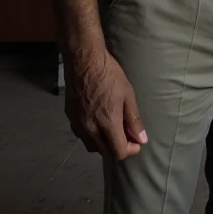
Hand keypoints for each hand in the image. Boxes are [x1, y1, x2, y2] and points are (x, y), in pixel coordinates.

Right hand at [63, 46, 147, 160]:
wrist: (83, 61)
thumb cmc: (109, 75)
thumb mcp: (128, 95)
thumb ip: (134, 120)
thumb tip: (142, 139)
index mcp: (107, 123)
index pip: (118, 152)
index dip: (130, 150)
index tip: (136, 141)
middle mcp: (90, 128)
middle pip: (105, 152)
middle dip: (118, 147)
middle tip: (126, 133)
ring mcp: (78, 124)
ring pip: (91, 146)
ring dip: (104, 143)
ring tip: (112, 128)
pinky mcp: (70, 117)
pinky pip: (82, 135)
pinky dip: (92, 135)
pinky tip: (98, 122)